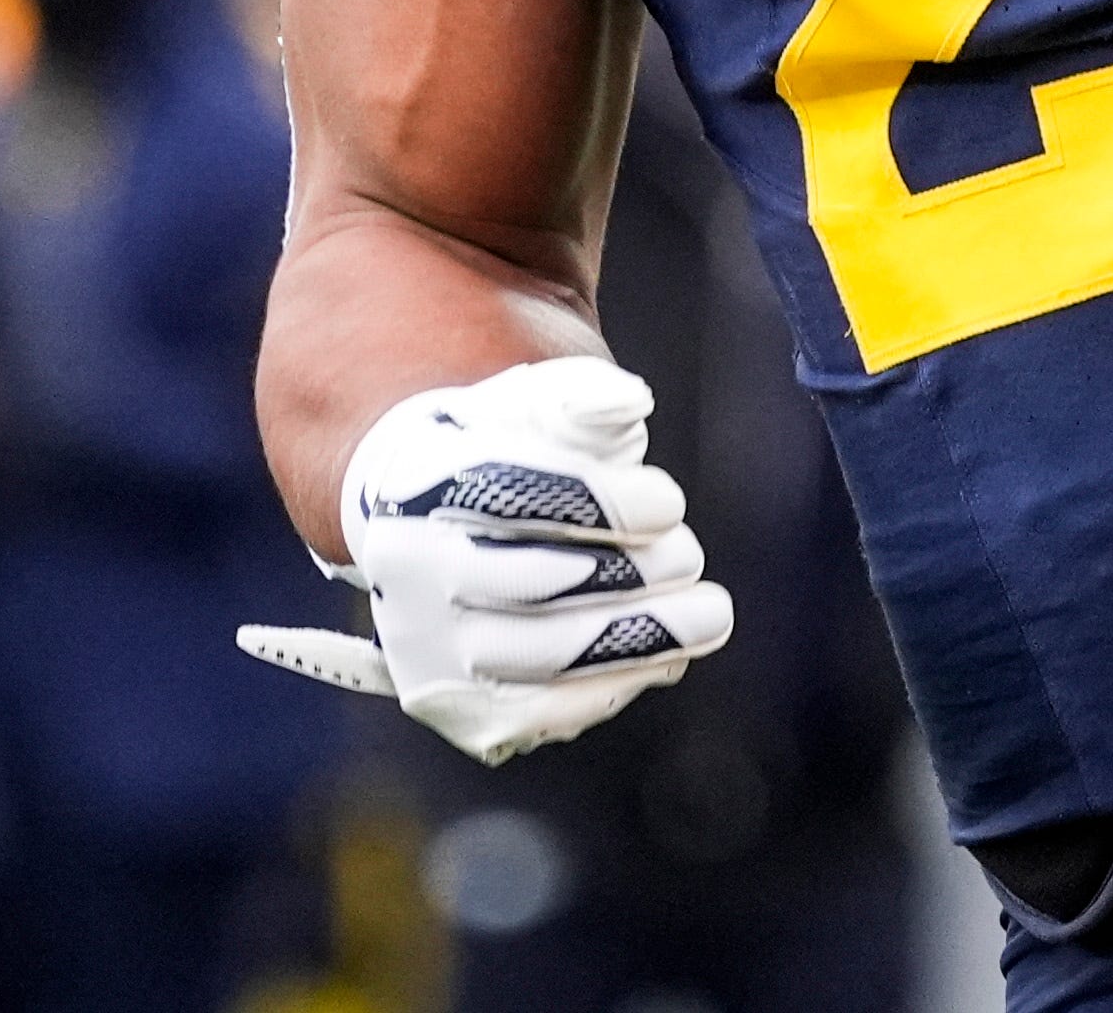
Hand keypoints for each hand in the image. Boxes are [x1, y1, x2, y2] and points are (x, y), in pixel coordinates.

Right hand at [236, 357, 731, 763]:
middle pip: (530, 584)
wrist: (433, 526)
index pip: (510, 496)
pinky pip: (542, 712)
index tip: (669, 503)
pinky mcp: (456, 705)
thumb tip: (630, 403)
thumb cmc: (503, 454)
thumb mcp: (536, 407)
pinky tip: (663, 658)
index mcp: (417, 480)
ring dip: (640, 639)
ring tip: (707, 614)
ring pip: (543, 658)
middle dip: (631, 575)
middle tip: (691, 557)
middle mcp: (404, 569)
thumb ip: (583, 399)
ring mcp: (425, 645)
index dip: (601, 505)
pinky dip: (613, 688)